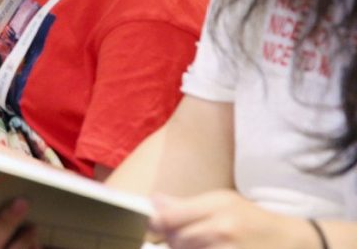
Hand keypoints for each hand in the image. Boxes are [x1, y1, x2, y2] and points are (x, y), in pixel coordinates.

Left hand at [152, 190, 315, 248]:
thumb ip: (185, 205)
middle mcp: (224, 228)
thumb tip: (153, 202)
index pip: (170, 217)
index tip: (152, 228)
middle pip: (177, 241)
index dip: (154, 224)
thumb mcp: (223, 203)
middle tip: (183, 241)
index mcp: (218, 205)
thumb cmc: (253, 221)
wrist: (294, 242)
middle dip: (173, 243)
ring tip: (200, 246)